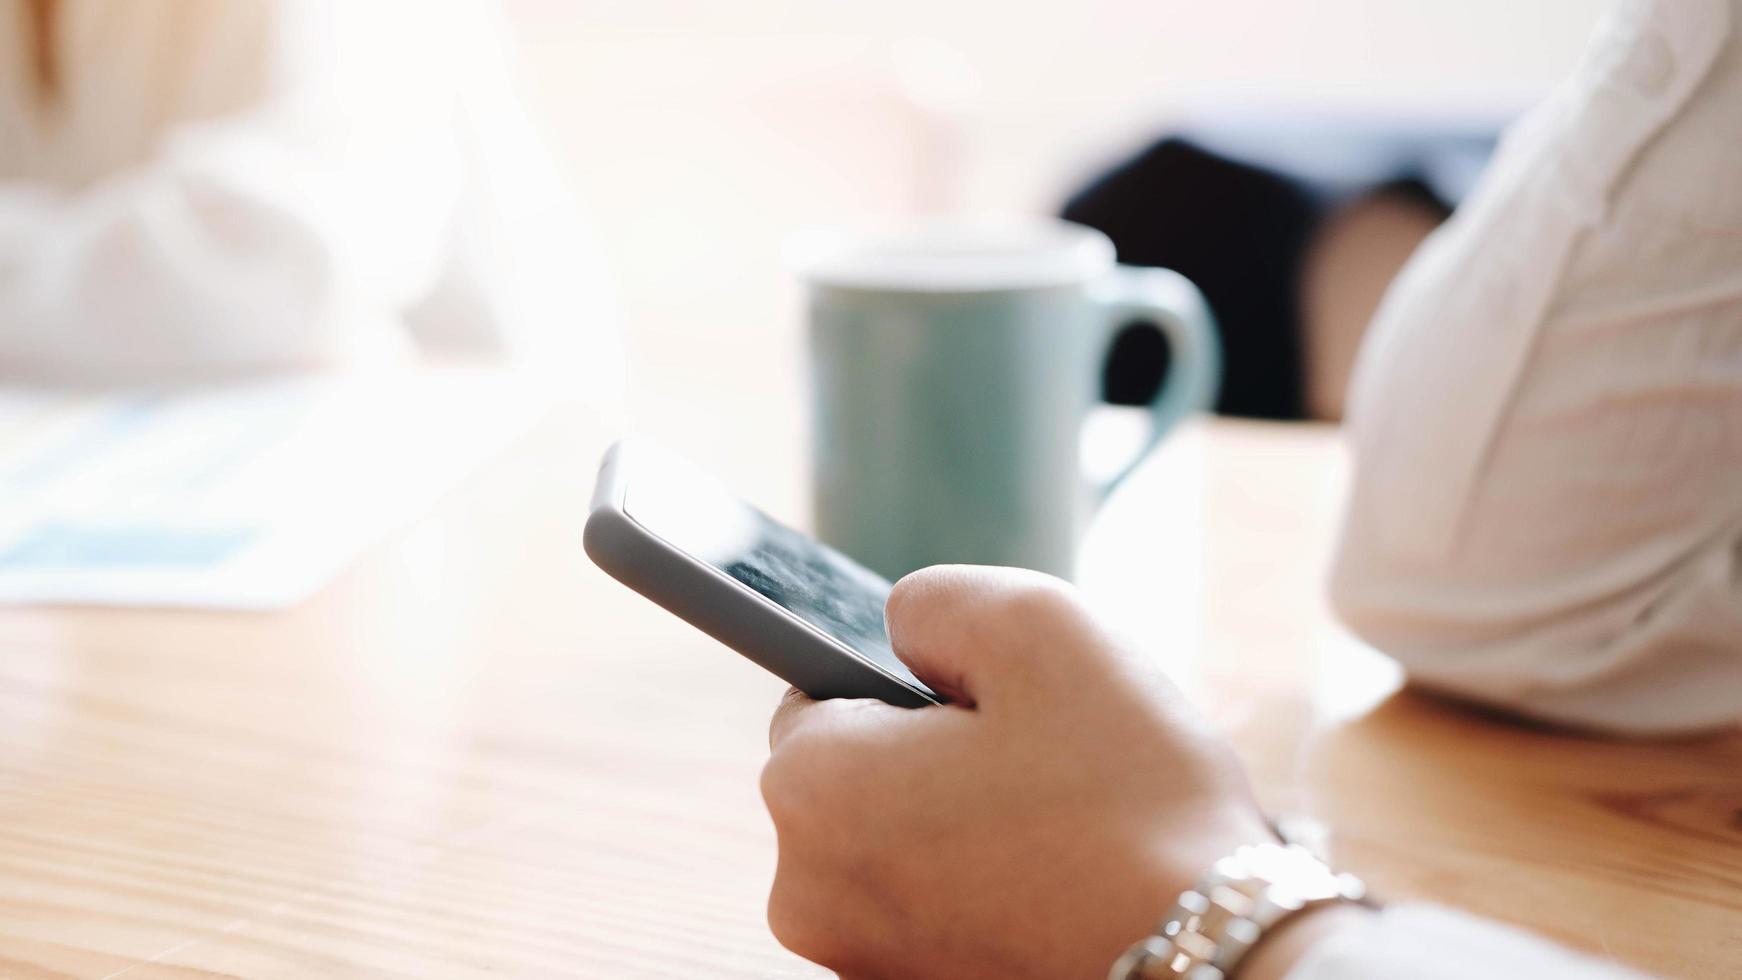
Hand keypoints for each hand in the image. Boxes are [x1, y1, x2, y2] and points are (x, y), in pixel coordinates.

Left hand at [761, 565, 1281, 979]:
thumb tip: (899, 628)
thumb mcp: (1038, 625)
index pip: (819, 690)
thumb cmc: (1129, 798)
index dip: (911, 684)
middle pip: (855, 775)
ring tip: (1056, 831)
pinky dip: (981, 890)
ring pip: (898, 846)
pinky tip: (1053, 885)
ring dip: (960, 825)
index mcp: (809, 787)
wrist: (1215, 959)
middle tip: (1039, 766)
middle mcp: (803, 889)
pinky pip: (932, 910)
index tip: (988, 709)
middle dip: (934, 755)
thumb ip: (935, 600)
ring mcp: (854, 959)